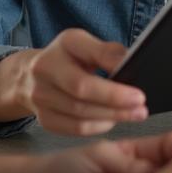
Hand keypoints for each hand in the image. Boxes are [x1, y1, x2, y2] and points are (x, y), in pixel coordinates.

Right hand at [23, 28, 147, 134]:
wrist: (30, 75)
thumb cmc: (67, 57)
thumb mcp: (87, 44)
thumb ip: (107, 52)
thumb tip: (130, 64)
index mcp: (65, 44)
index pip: (91, 58)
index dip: (113, 81)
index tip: (138, 93)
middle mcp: (45, 69)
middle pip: (83, 92)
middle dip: (116, 103)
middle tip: (141, 108)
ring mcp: (40, 96)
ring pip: (80, 115)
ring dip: (111, 118)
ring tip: (133, 115)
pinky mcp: (43, 119)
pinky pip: (74, 129)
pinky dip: (97, 127)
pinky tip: (112, 121)